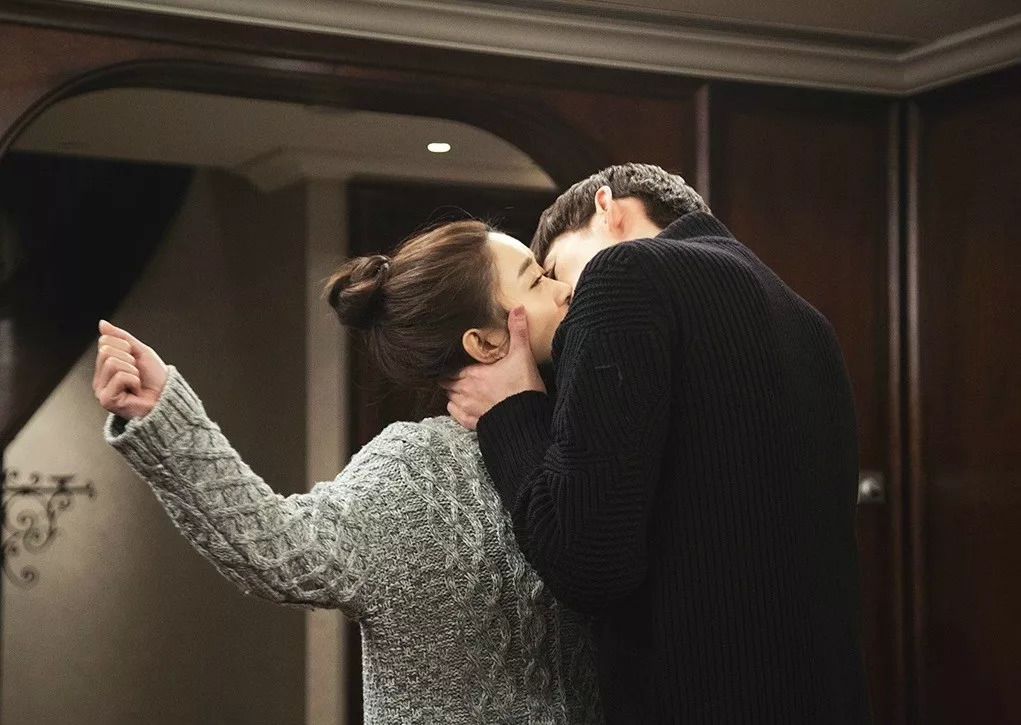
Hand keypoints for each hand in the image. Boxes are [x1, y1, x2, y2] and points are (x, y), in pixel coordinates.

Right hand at [93, 320, 168, 419]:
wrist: (167, 399)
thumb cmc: (156, 378)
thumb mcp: (140, 351)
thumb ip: (121, 337)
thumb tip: (102, 324)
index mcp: (105, 366)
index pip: (105, 341)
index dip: (126, 347)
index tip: (136, 361)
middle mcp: (100, 378)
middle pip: (106, 351)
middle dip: (129, 359)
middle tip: (137, 373)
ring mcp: (101, 390)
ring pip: (112, 362)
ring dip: (132, 370)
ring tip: (137, 383)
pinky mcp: (106, 400)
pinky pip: (119, 376)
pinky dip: (134, 380)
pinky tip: (136, 391)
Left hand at [444, 306, 544, 429]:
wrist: (526, 420)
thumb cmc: (523, 387)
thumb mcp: (522, 355)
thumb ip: (517, 331)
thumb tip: (518, 307)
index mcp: (472, 373)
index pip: (449, 368)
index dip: (449, 365)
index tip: (454, 362)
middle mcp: (465, 391)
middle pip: (447, 383)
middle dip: (450, 378)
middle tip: (458, 374)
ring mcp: (467, 409)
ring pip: (449, 398)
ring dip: (453, 393)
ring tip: (460, 388)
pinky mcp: (472, 424)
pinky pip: (455, 415)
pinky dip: (455, 410)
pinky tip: (462, 405)